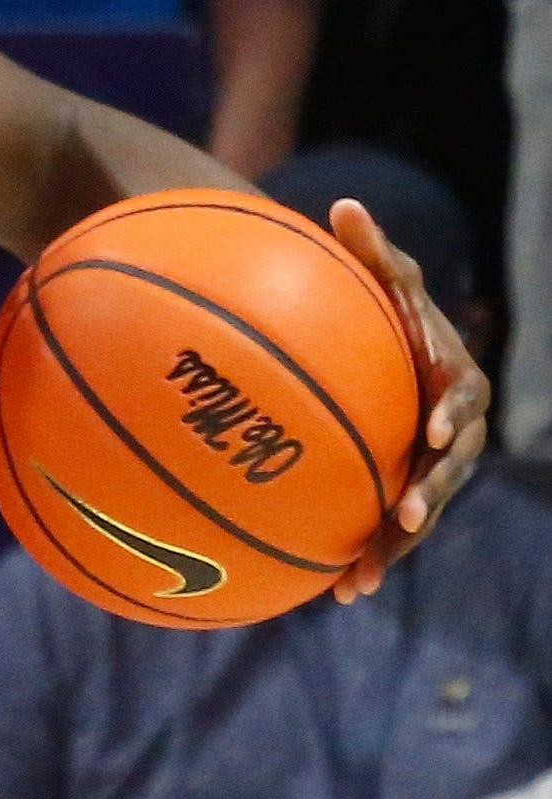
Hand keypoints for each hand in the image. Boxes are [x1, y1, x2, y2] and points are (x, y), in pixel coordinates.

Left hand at [332, 197, 489, 600]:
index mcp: (455, 380)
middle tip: (411, 517)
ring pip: (420, 511)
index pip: (462, 395)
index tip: (439, 429)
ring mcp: (430, 467)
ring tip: (361, 579)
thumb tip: (345, 206)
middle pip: (449, 468)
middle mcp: (452, 430)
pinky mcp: (403, 493)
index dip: (455, 412)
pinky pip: (390, 529)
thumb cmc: (389, 313)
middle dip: (432, 494)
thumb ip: (372, 253)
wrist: (389, 357)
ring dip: (395, 547)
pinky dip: (370, 558)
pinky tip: (337, 593)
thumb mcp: (387, 282)